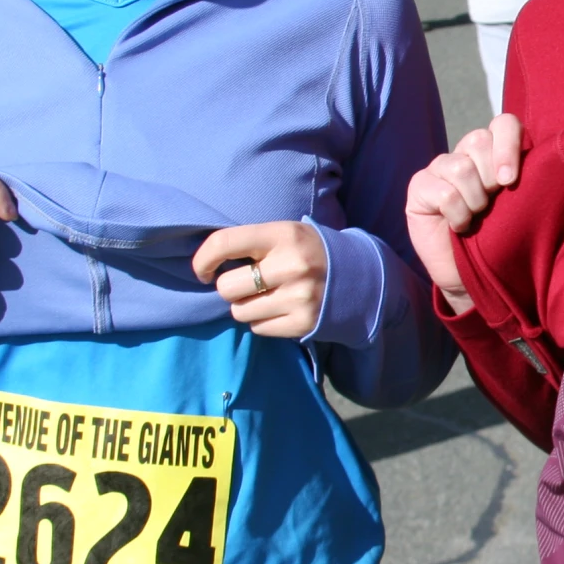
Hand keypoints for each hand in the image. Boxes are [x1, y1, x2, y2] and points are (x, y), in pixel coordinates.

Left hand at [193, 221, 328, 339]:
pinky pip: (258, 328)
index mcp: (283, 236)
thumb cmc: (309, 253)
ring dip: (246, 307)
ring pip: (239, 312)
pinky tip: (281, 309)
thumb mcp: (285, 235)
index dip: (203, 259)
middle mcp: (291, 266)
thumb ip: (251, 244)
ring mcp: (298, 297)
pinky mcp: (303, 323)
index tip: (202, 270)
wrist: (360, 277)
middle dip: (230, 288)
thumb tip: (207, 265)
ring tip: (267, 297)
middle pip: (226, 287)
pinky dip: (263, 321)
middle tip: (247, 284)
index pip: (224, 243)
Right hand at [405, 113, 524, 316]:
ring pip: (461, 166)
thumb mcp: (522, 207)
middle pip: (479, 140)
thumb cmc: (502, 240)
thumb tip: (545, 162)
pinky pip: (443, 190)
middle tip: (492, 205)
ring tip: (476, 218)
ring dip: (475, 200)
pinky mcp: (419, 186)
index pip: (504, 124)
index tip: (512, 181)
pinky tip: (458, 226)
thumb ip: (529, 179)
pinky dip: (456, 213)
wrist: (473, 276)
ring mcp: (440, 168)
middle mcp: (467, 154)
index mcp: (496, 153)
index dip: (509, 144)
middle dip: (491, 178)